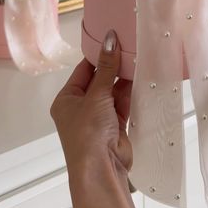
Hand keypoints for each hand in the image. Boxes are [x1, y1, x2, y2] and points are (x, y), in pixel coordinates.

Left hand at [51, 30, 134, 207]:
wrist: (101, 168)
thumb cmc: (88, 135)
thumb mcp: (96, 95)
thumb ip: (107, 67)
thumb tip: (109, 39)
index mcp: (66, 99)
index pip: (83, 70)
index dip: (98, 55)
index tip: (112, 39)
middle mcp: (80, 107)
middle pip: (99, 79)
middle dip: (113, 67)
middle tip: (128, 47)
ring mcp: (98, 117)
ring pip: (113, 91)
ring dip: (124, 79)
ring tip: (137, 60)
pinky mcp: (115, 125)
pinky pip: (123, 102)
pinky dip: (131, 92)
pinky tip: (140, 79)